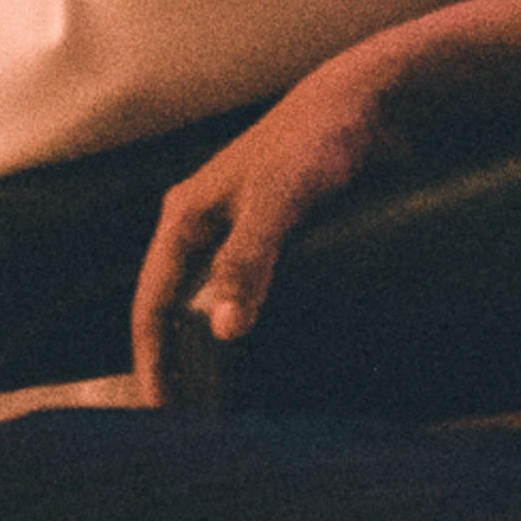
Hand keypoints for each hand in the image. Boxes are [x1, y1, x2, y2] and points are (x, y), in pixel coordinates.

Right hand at [128, 50, 409, 393]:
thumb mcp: (279, 200)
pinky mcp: (277, 232)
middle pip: (175, 306)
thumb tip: (225, 330)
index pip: (151, 302)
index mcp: (186, 215)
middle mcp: (205, 224)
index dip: (153, 359)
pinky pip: (251, 289)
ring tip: (228, 396)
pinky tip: (270, 352)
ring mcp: (239, 228)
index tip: (162, 411)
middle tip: (193, 417)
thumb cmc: (316, 141)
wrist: (369, 103)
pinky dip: (249, 323)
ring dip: (214, 344)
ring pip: (213, 300)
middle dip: (178, 359)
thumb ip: (249, 261)